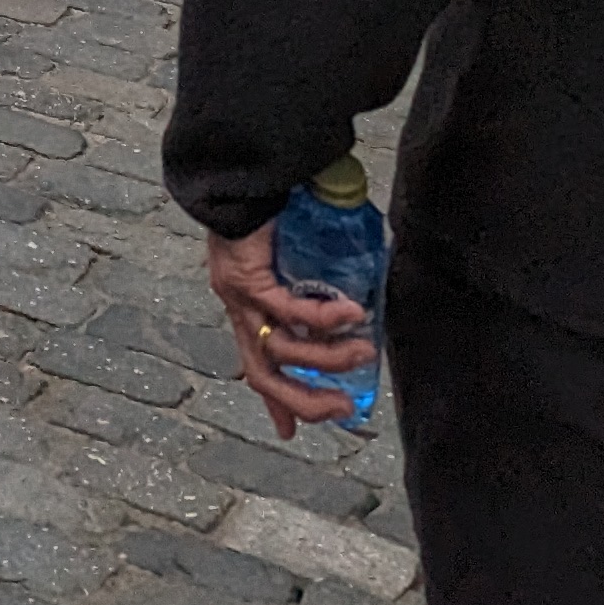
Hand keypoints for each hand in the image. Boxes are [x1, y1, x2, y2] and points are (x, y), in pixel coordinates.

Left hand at [204, 226, 376, 438]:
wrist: (237, 172)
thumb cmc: (265, 208)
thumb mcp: (287, 260)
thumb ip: (309, 286)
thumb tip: (352, 302)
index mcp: (244, 308)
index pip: (255, 365)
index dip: (275, 401)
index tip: (290, 433)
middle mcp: (237, 308)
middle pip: (262, 374)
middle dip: (304, 400)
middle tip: (344, 408)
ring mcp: (239, 296)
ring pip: (283, 348)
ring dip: (328, 358)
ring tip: (366, 351)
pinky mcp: (248, 277)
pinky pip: (290, 311)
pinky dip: (324, 318)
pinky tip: (354, 313)